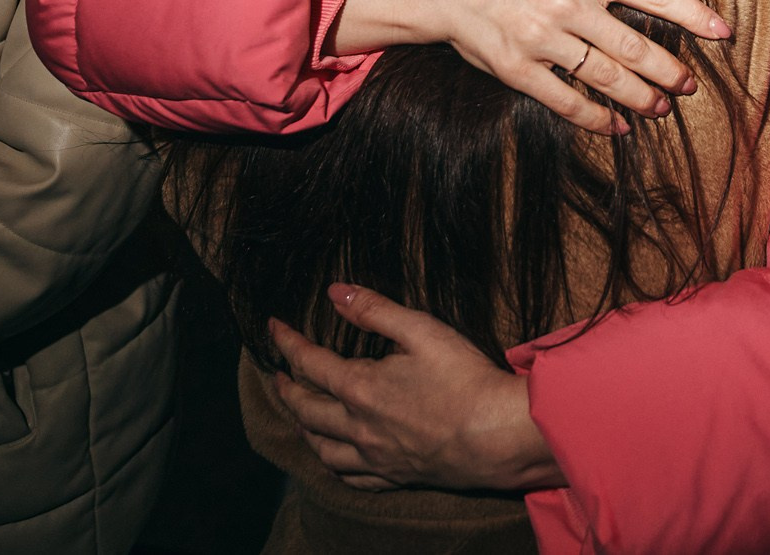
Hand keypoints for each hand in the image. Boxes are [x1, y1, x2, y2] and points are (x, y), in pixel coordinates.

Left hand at [268, 286, 564, 493]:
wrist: (496, 435)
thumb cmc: (464, 379)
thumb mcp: (421, 330)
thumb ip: (375, 310)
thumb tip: (335, 292)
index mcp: (360, 388)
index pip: (309, 363)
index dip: (287, 343)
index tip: (273, 327)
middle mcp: (358, 427)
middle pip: (306, 410)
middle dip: (286, 390)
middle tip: (277, 376)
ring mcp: (375, 457)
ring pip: (322, 449)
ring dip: (304, 430)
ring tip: (300, 416)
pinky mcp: (395, 476)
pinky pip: (350, 478)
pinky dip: (333, 465)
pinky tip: (335, 458)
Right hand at [338, 0, 732, 134]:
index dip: (692, 15)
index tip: (722, 32)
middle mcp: (567, 3)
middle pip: (634, 45)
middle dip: (669, 70)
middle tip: (690, 86)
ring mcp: (543, 39)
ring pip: (605, 76)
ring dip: (640, 96)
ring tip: (662, 107)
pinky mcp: (519, 69)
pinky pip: (565, 99)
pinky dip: (595, 117)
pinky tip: (618, 125)